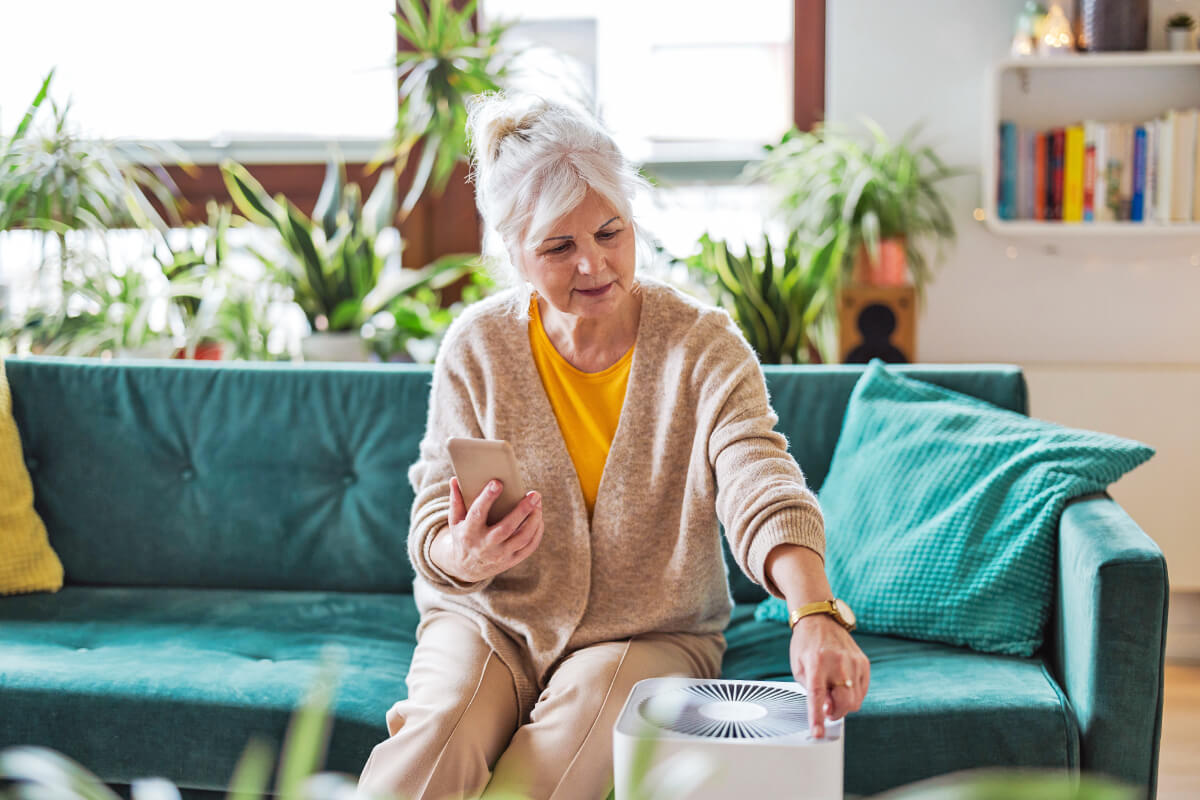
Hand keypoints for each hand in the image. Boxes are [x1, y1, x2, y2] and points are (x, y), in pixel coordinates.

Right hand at [432, 478, 543, 582]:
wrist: (467, 568)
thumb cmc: (463, 536)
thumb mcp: (455, 521)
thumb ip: (456, 500)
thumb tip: (454, 479)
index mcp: (469, 533)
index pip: (478, 514)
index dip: (487, 498)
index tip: (498, 483)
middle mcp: (485, 546)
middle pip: (506, 528)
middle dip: (522, 510)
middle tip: (534, 494)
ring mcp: (500, 555)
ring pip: (522, 538)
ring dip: (534, 520)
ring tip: (538, 503)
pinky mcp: (511, 561)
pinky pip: (529, 547)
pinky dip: (537, 533)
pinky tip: (539, 518)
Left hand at [789, 615, 869, 738]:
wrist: (820, 620)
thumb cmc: (806, 645)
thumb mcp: (800, 668)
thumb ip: (811, 690)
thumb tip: (829, 709)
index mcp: (816, 664)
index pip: (817, 697)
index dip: (817, 718)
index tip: (818, 733)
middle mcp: (837, 663)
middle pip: (844, 704)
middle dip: (835, 714)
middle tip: (827, 710)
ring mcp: (854, 662)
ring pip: (855, 701)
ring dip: (844, 705)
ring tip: (834, 694)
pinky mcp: (864, 663)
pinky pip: (863, 691)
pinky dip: (853, 695)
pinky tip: (843, 686)